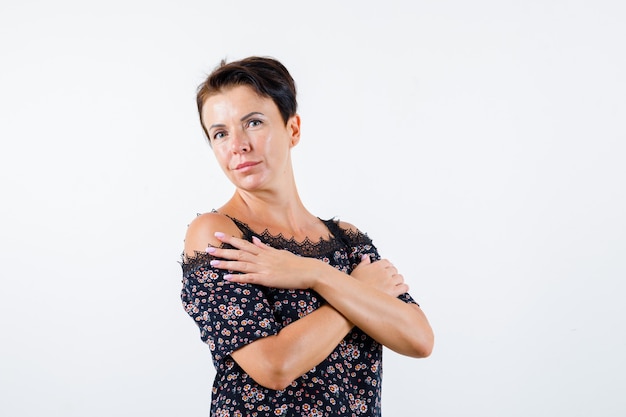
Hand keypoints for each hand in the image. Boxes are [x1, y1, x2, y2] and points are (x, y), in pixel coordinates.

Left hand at [206, 232, 324, 288]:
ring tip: (212, 262)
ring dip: (226, 263)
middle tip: (207, 248)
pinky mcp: (267, 279)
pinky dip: (238, 277)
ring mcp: (264, 268)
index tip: (217, 234)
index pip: (243, 243)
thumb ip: (265, 247)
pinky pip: (250, 278)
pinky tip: (227, 278)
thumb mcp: (279, 252)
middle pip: (239, 252)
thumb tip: (254, 239)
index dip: (229, 239)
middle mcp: (262, 258)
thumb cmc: (295, 263)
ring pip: (241, 264)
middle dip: (222, 250)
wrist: (308, 271)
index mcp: (264, 252)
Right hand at [350, 255, 408, 297]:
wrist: (357, 297)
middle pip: (394, 270)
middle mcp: (385, 273)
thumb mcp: (357, 270)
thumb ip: (363, 263)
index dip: (387, 266)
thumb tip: (366, 257)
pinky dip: (404, 288)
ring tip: (394, 284)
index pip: (387, 262)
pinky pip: (404, 287)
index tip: (386, 269)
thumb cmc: (356, 285)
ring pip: (400, 278)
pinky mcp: (393, 292)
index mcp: (377, 266)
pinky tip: (401, 289)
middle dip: (392, 274)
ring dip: (398, 280)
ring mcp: (390, 282)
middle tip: (389, 278)